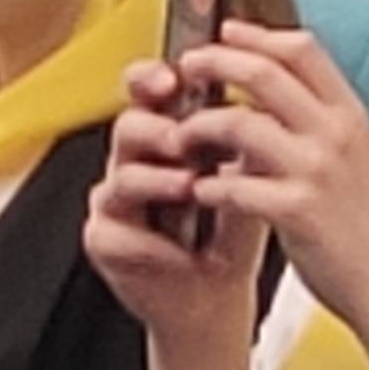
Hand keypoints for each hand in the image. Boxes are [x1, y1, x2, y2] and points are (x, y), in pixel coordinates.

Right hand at [83, 61, 269, 344]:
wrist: (221, 291)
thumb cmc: (232, 226)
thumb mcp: (251, 175)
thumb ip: (248, 137)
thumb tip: (263, 96)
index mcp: (167, 130)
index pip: (149, 90)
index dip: (152, 78)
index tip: (172, 78)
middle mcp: (136, 158)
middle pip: (128, 125)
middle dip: (153, 128)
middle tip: (180, 138)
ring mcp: (116, 199)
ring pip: (120, 177)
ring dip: (155, 181)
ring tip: (188, 188)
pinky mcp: (105, 240)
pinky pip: (113, 233)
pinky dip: (151, 244)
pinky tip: (179, 253)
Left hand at [141, 26, 368, 309]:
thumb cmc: (365, 227)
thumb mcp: (352, 157)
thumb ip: (315, 124)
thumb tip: (266, 98)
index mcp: (349, 114)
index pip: (302, 49)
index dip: (257, 35)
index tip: (226, 33)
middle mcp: (335, 133)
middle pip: (264, 72)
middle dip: (216, 61)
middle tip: (187, 67)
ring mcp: (316, 171)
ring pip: (241, 122)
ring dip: (199, 125)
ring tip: (181, 136)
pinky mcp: (297, 211)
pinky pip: (235, 185)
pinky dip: (208, 185)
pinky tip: (200, 191)